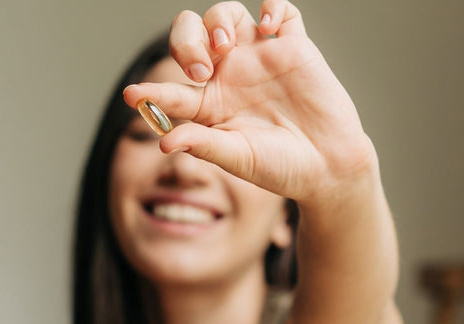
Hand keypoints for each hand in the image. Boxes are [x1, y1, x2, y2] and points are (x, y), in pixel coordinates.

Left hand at [122, 0, 378, 205]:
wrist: (329, 168)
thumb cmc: (282, 168)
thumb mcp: (238, 158)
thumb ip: (203, 144)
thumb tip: (163, 140)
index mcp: (211, 104)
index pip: (172, 90)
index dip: (151, 92)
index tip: (134, 96)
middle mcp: (230, 75)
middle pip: (192, 35)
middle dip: (186, 41)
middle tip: (201, 67)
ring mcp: (261, 58)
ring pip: (228, 16)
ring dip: (218, 21)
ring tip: (226, 45)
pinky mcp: (294, 47)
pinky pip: (282, 11)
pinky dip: (273, 7)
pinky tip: (268, 25)